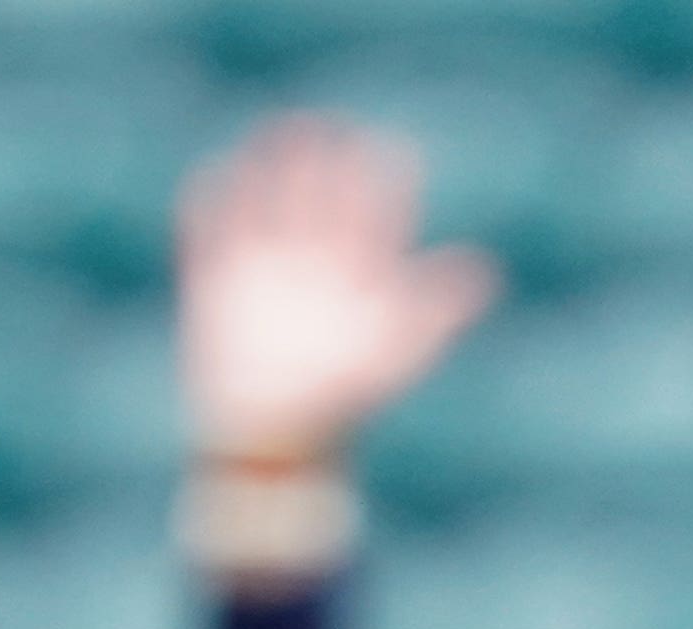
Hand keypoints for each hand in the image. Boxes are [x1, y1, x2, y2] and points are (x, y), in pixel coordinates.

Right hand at [173, 115, 499, 467]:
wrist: (278, 440)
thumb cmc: (344, 400)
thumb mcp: (397, 353)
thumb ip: (438, 309)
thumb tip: (486, 268)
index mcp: (358, 273)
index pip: (377, 209)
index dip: (387, 176)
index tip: (395, 149)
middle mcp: (312, 261)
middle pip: (320, 191)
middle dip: (325, 156)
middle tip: (330, 126)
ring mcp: (261, 267)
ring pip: (264, 197)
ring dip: (271, 163)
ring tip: (278, 131)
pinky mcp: (213, 281)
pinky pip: (206, 228)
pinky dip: (207, 201)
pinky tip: (214, 178)